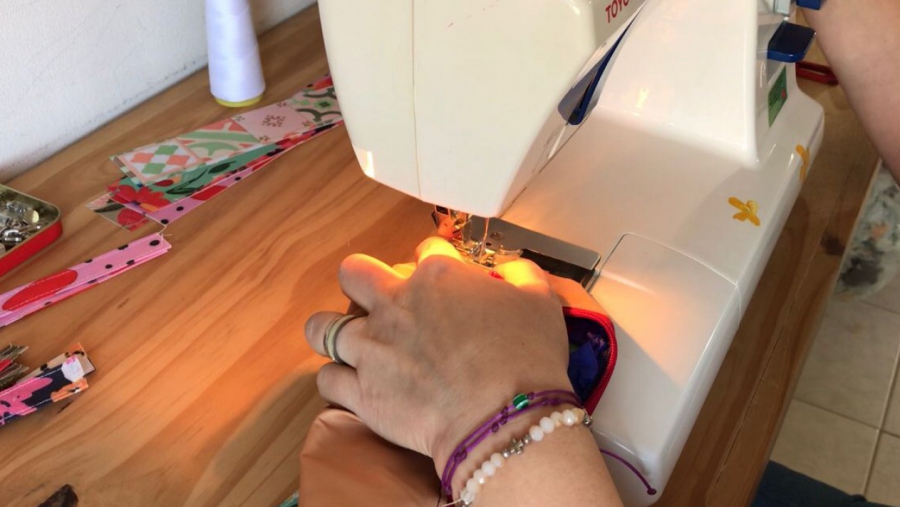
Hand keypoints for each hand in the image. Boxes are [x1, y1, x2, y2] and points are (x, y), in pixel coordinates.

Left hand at [304, 238, 576, 473]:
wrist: (504, 416)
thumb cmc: (528, 356)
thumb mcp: (541, 301)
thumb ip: (523, 274)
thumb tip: (512, 267)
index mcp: (438, 276)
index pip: (427, 250)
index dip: (437, 261)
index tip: (446, 281)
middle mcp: (396, 304)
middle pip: (354, 273)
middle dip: (360, 280)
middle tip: (379, 299)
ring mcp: (372, 347)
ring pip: (323, 327)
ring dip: (332, 331)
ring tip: (347, 342)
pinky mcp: (361, 391)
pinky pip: (328, 379)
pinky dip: (337, 380)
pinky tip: (351, 385)